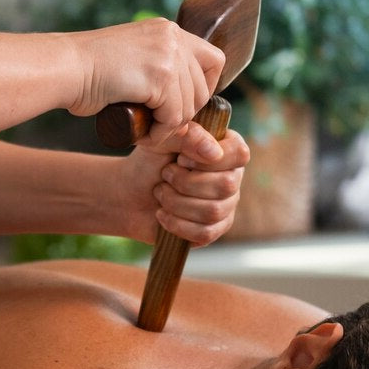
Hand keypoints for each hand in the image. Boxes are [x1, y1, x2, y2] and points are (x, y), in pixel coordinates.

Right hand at [67, 19, 224, 141]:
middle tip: (161, 124)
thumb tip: (183, 100)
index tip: (185, 104)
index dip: (205, 86)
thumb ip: (157, 67)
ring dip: (170, 126)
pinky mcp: (161, 76)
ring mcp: (169, 55)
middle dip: (186, 112)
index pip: (213, 58)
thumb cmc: (87, 71)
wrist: (65, 68)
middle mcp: (173, 37)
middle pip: (204, 87)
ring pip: (190, 106)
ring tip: (147, 130)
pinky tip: (143, 134)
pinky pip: (174, 117)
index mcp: (167, 29)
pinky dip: (160, 132)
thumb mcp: (132, 58)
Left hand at [116, 124, 248, 244]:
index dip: (208, 161)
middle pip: (226, 186)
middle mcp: (232, 177)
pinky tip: (162, 214)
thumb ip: (189, 135)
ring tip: (160, 193)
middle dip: (185, 182)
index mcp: (225, 150)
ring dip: (176, 202)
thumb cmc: (149, 162)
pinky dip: (176, 224)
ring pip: (213, 211)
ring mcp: (226, 205)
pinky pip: (205, 233)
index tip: (180, 159)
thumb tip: (214, 152)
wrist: (129, 194)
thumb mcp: (164, 140)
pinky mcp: (214, 229)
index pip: (239, 154)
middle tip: (165, 175)